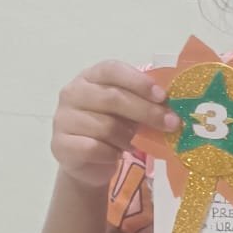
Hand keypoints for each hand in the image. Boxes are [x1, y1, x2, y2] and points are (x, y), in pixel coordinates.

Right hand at [51, 61, 179, 189]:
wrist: (88, 162)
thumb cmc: (111, 128)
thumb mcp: (128, 111)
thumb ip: (143, 102)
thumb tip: (171, 106)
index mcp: (89, 77)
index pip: (112, 69)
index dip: (138, 81)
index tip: (162, 96)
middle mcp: (72, 93)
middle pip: (112, 97)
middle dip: (146, 111)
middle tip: (170, 123)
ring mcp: (63, 118)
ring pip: (105, 126)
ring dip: (128, 138)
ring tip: (134, 143)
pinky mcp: (61, 144)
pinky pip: (94, 148)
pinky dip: (111, 153)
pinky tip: (116, 155)